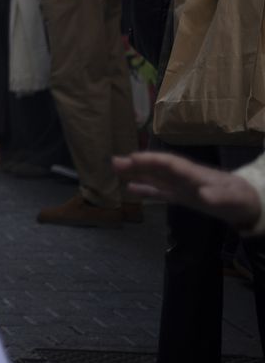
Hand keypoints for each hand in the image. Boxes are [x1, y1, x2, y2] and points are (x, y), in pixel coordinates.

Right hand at [114, 152, 262, 230]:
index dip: (152, 160)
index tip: (134, 158)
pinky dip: (145, 189)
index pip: (170, 163)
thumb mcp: (233, 199)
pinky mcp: (181, 196)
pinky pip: (159, 191)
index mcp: (194, 173)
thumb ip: (218, 196)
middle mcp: (183, 177)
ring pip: (155, 176)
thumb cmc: (240, 199)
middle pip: (157, 167)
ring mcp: (181, 186)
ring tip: (115, 168)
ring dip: (136, 172)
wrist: (248, 203)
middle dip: (137, 163)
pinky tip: (130, 188)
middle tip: (114, 162)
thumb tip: (204, 195)